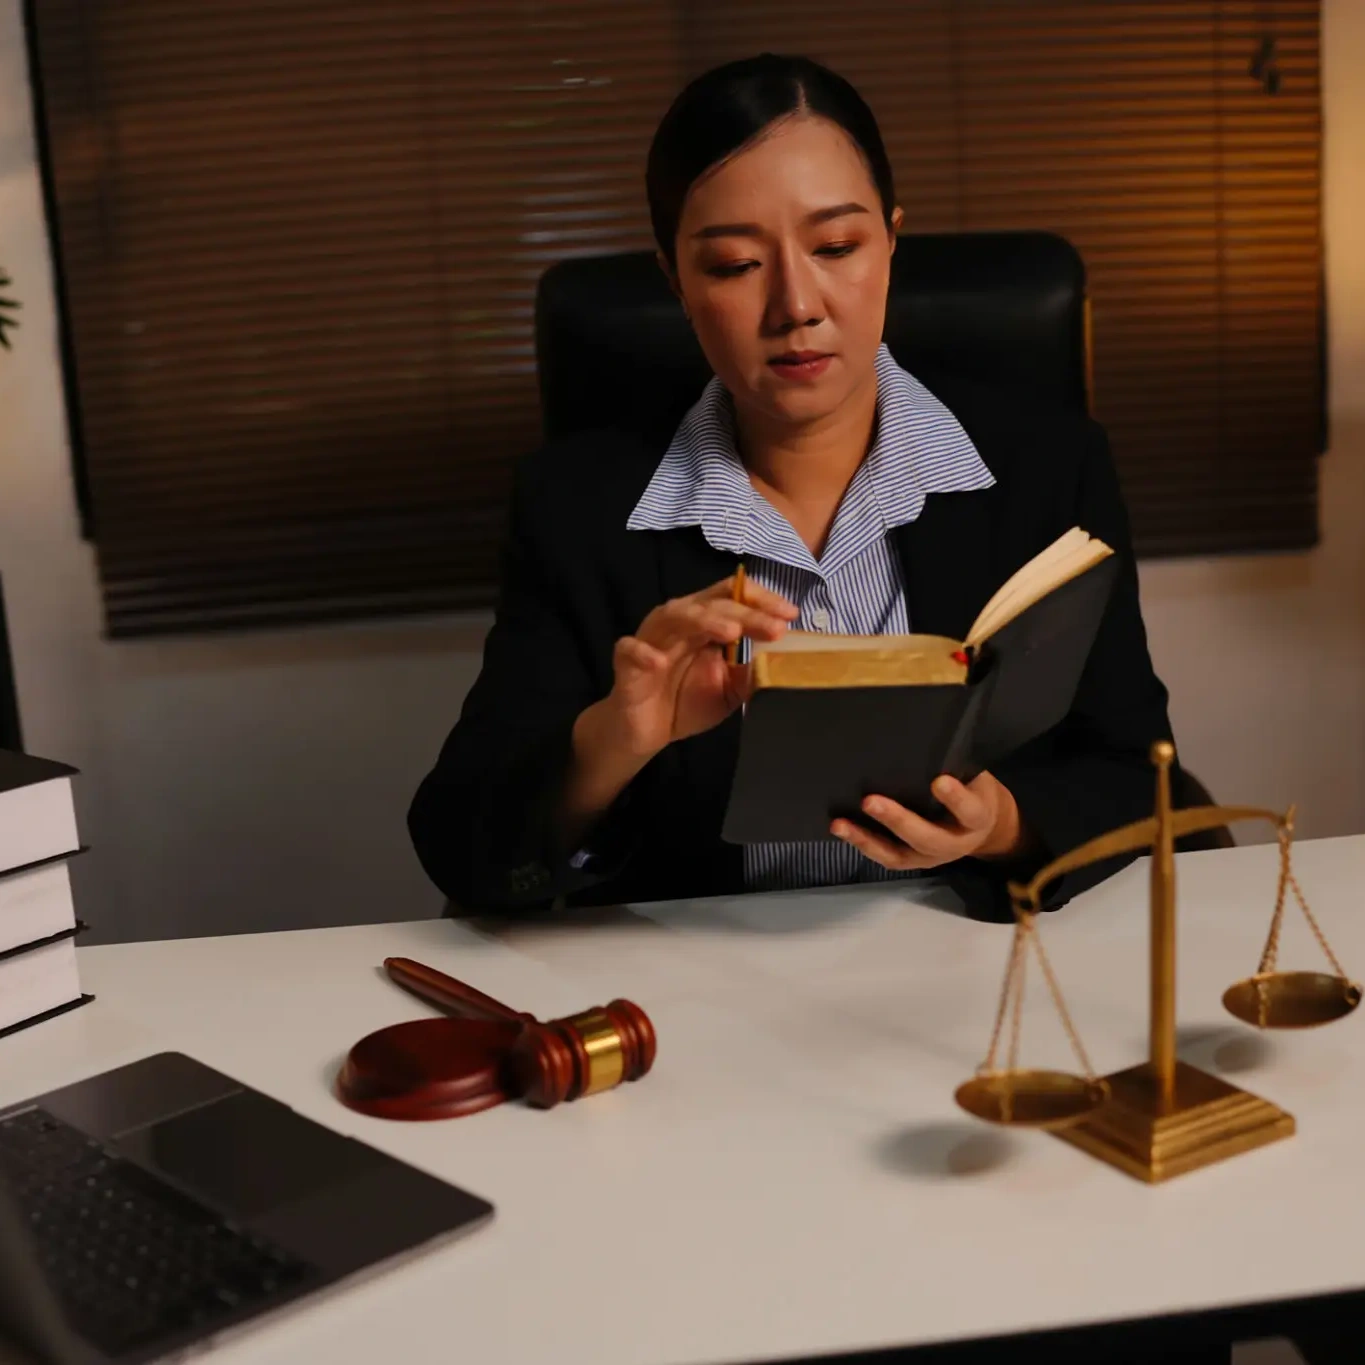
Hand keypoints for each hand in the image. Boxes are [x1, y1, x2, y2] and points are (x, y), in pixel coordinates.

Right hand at [560, 574, 796, 841]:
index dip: (761, 600)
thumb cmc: (686, 702)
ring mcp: (652, 639)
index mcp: (705, 622)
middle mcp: (680, 622)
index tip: (790, 614)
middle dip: (746, 613)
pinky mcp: (627, 662)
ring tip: (731, 631)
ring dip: (703, 620)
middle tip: (774, 626)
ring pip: (674, 616)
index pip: (733, 596)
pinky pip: (630, 650)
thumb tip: (781, 662)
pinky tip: (659, 662)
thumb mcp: (729, 690)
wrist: (646, 732)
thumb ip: (750, 674)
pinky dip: (643, 653)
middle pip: (712, 604)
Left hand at [831, 772, 1028, 871]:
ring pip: (899, 854)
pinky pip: (885, 857)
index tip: (938, 781)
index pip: (970, 810)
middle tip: (869, 801)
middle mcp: (955, 843)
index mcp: (977, 818)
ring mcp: (930, 857)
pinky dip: (862, 844)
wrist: (982, 827)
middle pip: (927, 837)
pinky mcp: (911, 861)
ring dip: (867, 839)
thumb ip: (955, 767)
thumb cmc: (972, 789)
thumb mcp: (975, 777)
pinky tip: (842, 829)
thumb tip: (919, 740)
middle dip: (897, 820)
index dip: (956, 799)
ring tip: (840, 824)